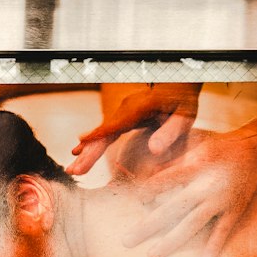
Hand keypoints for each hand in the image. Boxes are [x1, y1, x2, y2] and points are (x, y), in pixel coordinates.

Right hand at [68, 83, 201, 176]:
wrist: (176, 85)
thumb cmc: (182, 101)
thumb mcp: (184, 116)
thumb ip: (170, 132)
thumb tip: (154, 150)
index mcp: (140, 108)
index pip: (116, 125)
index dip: (98, 136)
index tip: (81, 145)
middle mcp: (126, 109)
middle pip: (104, 132)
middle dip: (88, 152)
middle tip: (74, 170)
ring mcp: (122, 112)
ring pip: (101, 133)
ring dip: (87, 151)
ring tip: (73, 168)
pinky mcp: (121, 117)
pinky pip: (105, 132)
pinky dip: (92, 142)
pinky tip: (80, 150)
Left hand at [122, 122, 256, 256]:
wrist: (256, 149)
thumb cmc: (219, 149)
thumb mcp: (195, 149)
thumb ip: (172, 165)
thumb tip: (146, 176)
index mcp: (194, 167)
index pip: (165, 180)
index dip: (150, 190)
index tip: (140, 199)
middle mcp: (205, 185)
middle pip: (172, 208)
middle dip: (148, 226)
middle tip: (126, 242)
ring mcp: (221, 200)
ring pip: (193, 223)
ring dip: (172, 241)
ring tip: (152, 256)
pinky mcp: (235, 209)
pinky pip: (223, 230)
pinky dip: (215, 245)